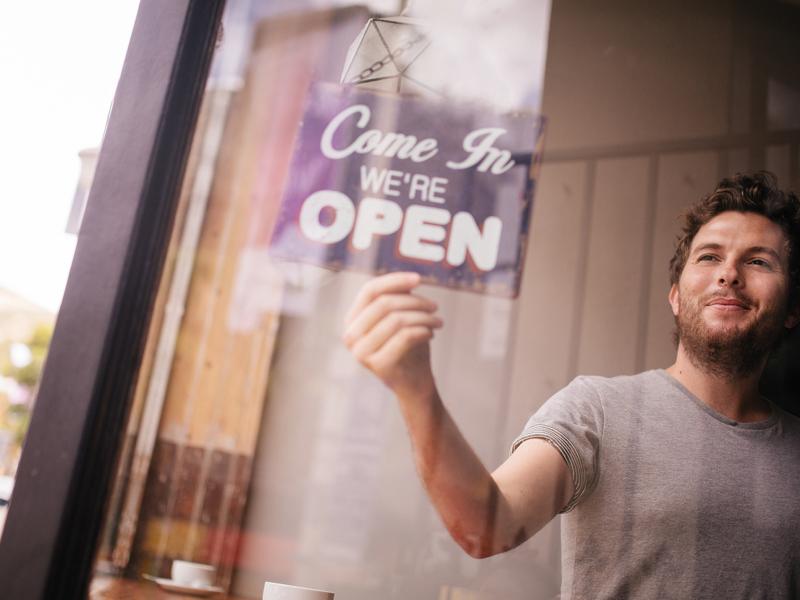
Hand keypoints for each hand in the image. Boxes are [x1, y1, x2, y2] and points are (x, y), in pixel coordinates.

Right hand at [343, 272, 442, 397]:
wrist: (413, 383)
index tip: (419, 279)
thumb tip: (408, 280)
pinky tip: (431, 334)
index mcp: (352, 320)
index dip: (394, 280)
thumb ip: (399, 297)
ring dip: (423, 317)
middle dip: (415, 301)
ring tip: (437, 321)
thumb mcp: (402, 317)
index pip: (369, 290)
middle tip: (435, 307)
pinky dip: (423, 330)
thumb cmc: (408, 346)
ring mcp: (361, 352)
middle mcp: (350, 335)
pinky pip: (405, 336)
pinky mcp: (378, 365)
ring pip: (397, 319)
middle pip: (384, 303)